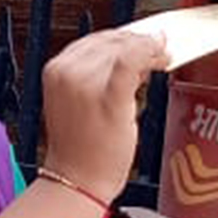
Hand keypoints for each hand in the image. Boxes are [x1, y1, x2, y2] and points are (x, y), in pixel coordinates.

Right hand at [41, 29, 168, 201]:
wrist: (78, 180)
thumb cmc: (81, 148)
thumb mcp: (78, 101)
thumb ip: (98, 75)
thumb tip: (133, 54)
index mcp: (55, 70)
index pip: (94, 40)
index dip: (123, 37)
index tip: (141, 40)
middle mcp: (66, 73)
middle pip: (111, 41)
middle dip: (138, 42)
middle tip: (158, 48)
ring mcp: (85, 84)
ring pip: (124, 49)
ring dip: (148, 49)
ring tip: (162, 58)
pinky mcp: (108, 98)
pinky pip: (132, 62)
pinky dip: (151, 55)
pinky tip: (162, 61)